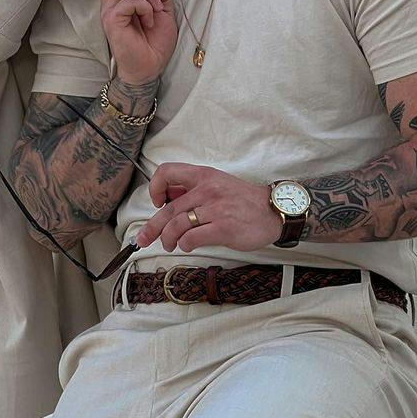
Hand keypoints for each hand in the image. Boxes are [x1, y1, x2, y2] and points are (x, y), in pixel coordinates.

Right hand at [99, 0, 176, 85]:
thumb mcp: (165, 14)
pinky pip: (130, 0)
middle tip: (158, 5)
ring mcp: (110, 11)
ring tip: (154, 13)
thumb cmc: (155, 45)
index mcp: (123, 2)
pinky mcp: (112, 20)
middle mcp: (113, 5)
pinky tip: (149, 22)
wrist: (151, 67)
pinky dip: (145, 7)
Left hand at [135, 163, 282, 252]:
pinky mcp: (223, 228)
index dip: (155, 187)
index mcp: (204, 176)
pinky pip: (192, 238)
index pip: (167, 171)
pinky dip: (185, 245)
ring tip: (170, 245)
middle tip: (143, 239)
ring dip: (168, 239)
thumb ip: (194, 189)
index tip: (157, 202)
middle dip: (151, 228)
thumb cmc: (244, 200)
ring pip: (176, 225)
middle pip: (168, 209)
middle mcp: (207, 189)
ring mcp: (215, 209)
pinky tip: (188, 246)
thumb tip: (167, 197)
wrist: (273, 210)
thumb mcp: (218, 183)